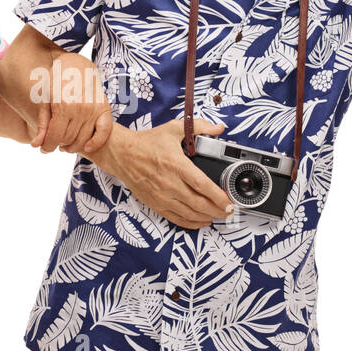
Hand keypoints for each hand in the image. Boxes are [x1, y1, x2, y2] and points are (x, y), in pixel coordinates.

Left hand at [31, 51, 113, 153]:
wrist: (77, 65)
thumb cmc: (57, 82)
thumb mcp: (45, 100)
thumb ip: (42, 124)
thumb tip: (36, 146)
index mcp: (63, 105)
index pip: (55, 136)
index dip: (48, 146)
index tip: (44, 149)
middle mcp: (80, 108)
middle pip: (68, 139)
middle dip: (58, 144)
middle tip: (54, 143)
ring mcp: (94, 109)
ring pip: (83, 138)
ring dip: (73, 146)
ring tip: (65, 144)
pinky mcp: (104, 108)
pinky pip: (104, 132)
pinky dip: (96, 142)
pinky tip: (87, 147)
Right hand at [92, 118, 234, 229]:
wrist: (122, 154)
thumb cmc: (147, 143)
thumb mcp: (174, 129)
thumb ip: (199, 127)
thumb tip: (219, 128)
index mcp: (176, 164)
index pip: (202, 185)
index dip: (218, 196)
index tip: (229, 201)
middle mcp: (169, 183)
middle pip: (199, 203)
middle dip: (217, 210)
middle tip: (229, 211)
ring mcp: (161, 196)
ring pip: (189, 213)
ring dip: (207, 217)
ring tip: (219, 216)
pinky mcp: (155, 204)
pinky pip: (176, 218)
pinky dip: (191, 223)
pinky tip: (202, 221)